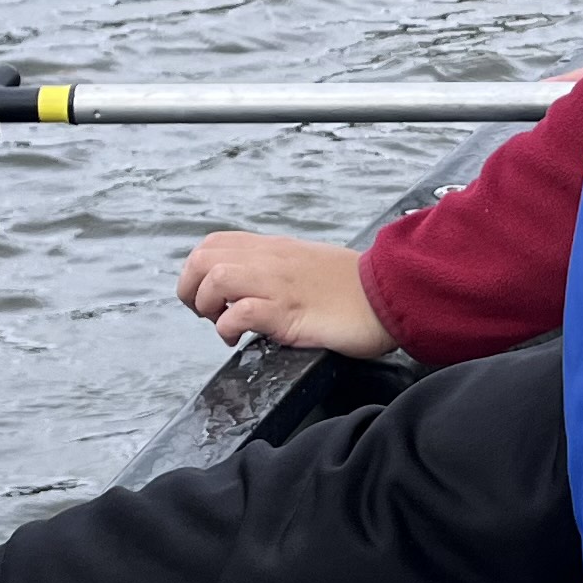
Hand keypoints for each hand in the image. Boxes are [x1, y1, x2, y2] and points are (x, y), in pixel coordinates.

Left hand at [175, 231, 395, 357]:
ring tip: (223, 327)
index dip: (197, 270)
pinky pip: (240, 313)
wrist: (392, 295)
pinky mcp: (289, 312)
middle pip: (202, 258)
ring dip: (207, 306)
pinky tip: (239, 339)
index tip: (208, 297)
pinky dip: (228, 327)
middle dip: (190, 289)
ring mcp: (279, 285)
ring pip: (215, 278)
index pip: (213, 244)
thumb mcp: (309, 266)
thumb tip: (253, 287)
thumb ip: (280, 270)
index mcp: (275, 249)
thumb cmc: (355, 289)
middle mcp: (271, 261)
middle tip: (206, 314)